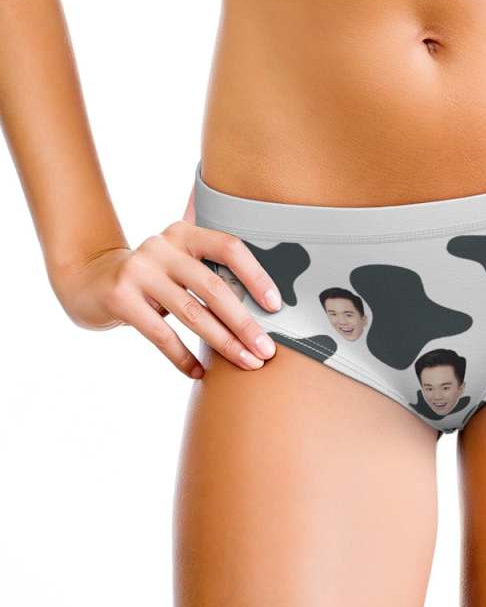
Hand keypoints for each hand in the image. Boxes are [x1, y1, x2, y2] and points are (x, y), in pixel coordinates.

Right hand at [51, 220, 282, 377]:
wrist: (90, 280)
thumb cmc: (153, 276)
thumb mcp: (179, 260)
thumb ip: (212, 266)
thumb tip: (271, 297)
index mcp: (184, 233)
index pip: (229, 248)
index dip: (255, 276)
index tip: (275, 305)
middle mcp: (162, 246)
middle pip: (214, 288)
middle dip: (245, 323)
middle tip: (267, 350)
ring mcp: (138, 271)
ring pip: (192, 313)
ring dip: (224, 343)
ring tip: (247, 363)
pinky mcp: (120, 298)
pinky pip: (161, 334)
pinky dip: (183, 358)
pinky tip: (200, 372)